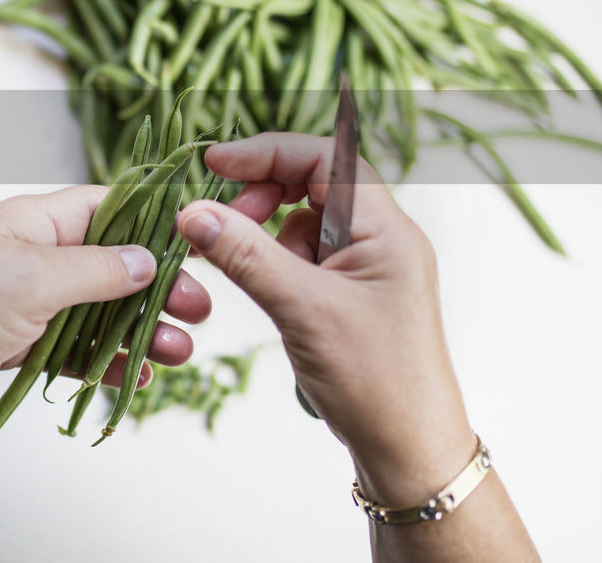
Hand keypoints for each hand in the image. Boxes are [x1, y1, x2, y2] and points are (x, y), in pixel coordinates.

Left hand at [0, 186, 211, 410]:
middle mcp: (40, 254)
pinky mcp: (20, 341)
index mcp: (42, 221)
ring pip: (102, 310)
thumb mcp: (36, 277)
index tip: (201, 246)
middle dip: (159, 287)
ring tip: (178, 353)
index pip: (114, 208)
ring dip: (140, 330)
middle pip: (116, 264)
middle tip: (199, 311)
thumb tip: (150, 259)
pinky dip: (106, 360)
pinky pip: (76, 347)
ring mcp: (30, 299)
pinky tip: (135, 377)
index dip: (158, 224)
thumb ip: (99, 270)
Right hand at [176, 133, 475, 505]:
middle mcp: (380, 238)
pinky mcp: (350, 294)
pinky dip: (274, 260)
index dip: (269, 151)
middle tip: (220, 220)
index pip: (327, 157)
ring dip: (265, 230)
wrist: (409, 450)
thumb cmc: (374, 380)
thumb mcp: (303, 309)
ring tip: (239, 265)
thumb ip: (246, 255)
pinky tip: (261, 290)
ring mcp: (366, 266)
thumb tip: (192, 212)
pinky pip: (305, 256)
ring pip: (304, 221)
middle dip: (262, 191)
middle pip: (315, 182)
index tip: (215, 163)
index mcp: (385, 228)